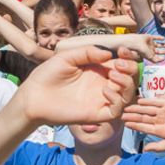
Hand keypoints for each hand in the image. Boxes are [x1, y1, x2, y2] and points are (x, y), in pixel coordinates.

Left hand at [20, 46, 138, 125]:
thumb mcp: (67, 57)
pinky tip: (105, 90)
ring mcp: (100, 99)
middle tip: (119, 64)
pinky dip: (117, 100)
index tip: (122, 50)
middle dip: (131, 69)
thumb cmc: (48, 74)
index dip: (127, 56)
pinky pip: (116, 110)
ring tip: (113, 75)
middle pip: (129, 78)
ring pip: (127, 94)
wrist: (34, 95)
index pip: (121, 63)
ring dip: (126, 83)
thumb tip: (109, 54)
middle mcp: (102, 83)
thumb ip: (87, 52)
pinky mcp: (96, 114)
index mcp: (97, 69)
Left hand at [122, 97, 164, 151]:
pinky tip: (139, 101)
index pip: (143, 127)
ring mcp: (164, 111)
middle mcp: (160, 120)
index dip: (134, 125)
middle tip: (121, 115)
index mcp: (160, 130)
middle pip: (143, 117)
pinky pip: (155, 101)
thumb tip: (145, 151)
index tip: (124, 124)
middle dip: (132, 116)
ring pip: (147, 109)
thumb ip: (158, 147)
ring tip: (127, 108)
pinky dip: (147, 101)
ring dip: (137, 108)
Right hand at [128, 35, 164, 62]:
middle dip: (164, 51)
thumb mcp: (150, 58)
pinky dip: (160, 37)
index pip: (157, 56)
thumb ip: (157, 60)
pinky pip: (156, 37)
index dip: (162, 57)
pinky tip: (164, 38)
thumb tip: (164, 59)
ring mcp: (150, 43)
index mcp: (150, 54)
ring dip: (163, 45)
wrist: (136, 43)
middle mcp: (150, 49)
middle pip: (159, 51)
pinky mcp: (150, 37)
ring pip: (158, 44)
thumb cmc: (142, 51)